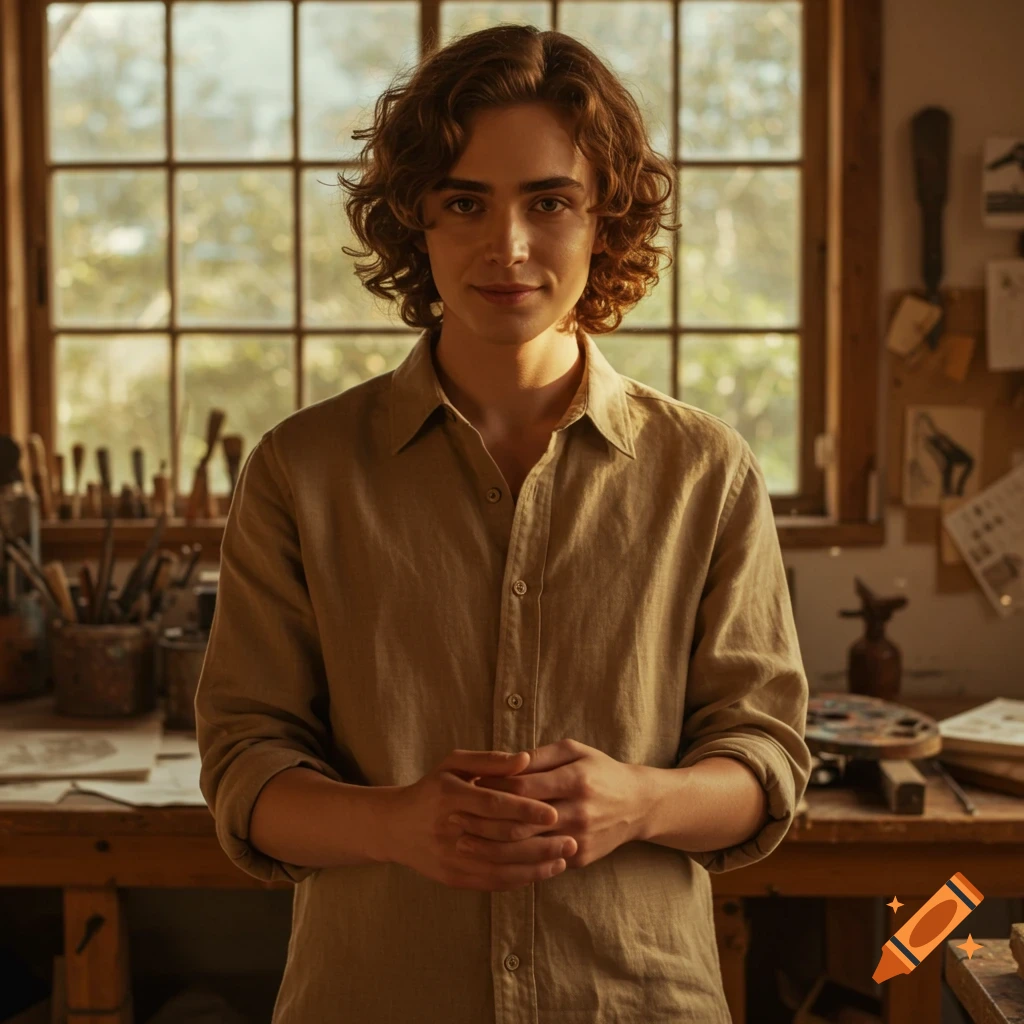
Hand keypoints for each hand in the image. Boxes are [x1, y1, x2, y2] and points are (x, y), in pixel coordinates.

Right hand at [386, 748, 573, 891]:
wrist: (395, 826)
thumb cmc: (432, 788)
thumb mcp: (454, 764)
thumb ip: (490, 760)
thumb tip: (526, 759)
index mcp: (449, 795)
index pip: (494, 805)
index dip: (525, 810)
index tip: (554, 811)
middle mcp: (448, 828)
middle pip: (501, 839)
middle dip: (540, 840)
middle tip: (572, 836)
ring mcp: (450, 857)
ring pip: (501, 866)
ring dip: (536, 865)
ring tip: (565, 856)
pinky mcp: (453, 878)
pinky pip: (492, 883)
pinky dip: (520, 880)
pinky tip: (542, 872)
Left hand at [456, 738, 643, 869]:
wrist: (637, 805)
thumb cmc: (599, 770)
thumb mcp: (574, 750)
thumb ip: (539, 756)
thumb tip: (503, 763)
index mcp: (575, 780)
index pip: (523, 787)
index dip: (492, 788)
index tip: (468, 786)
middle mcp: (578, 812)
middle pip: (520, 822)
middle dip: (483, 822)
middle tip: (453, 818)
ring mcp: (579, 839)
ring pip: (526, 849)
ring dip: (489, 848)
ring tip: (462, 843)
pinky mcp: (579, 859)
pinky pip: (539, 864)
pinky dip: (512, 862)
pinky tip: (488, 857)